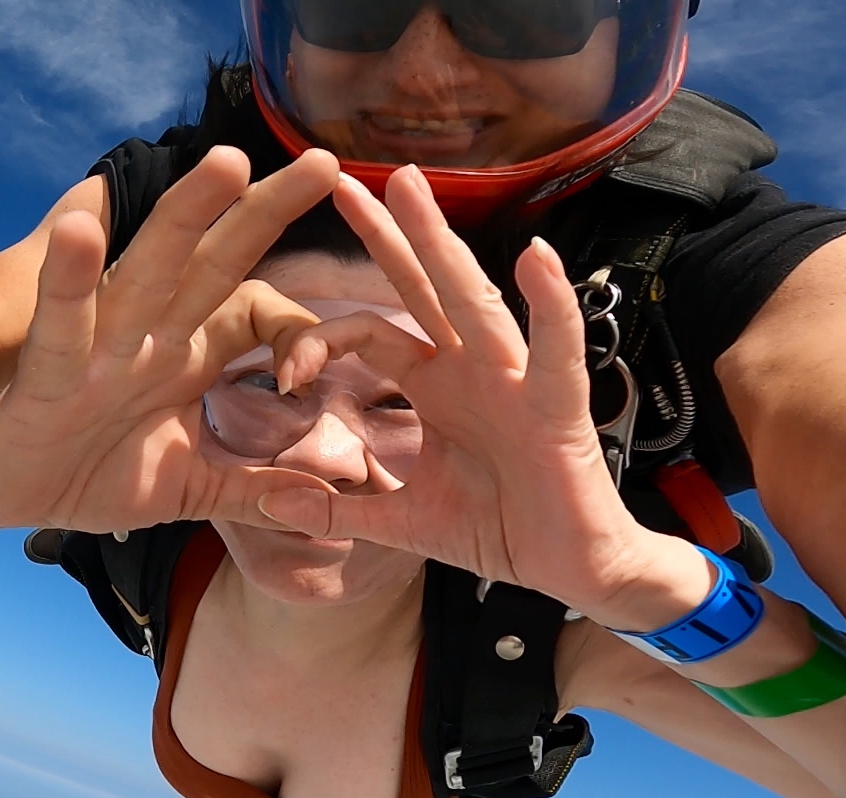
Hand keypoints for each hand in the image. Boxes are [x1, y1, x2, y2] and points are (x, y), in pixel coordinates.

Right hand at [0, 147, 346, 532]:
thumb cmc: (90, 474)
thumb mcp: (188, 489)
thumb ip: (252, 489)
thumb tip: (324, 502)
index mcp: (184, 356)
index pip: (256, 315)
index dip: (300, 329)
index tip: (318, 370)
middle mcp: (148, 338)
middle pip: (214, 265)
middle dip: (264, 214)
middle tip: (323, 162)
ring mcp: (99, 351)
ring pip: (148, 271)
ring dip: (186, 216)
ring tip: (226, 162)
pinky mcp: (48, 376)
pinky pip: (61, 326)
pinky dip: (68, 282)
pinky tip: (78, 230)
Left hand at [257, 167, 702, 620]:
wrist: (573, 570)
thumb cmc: (500, 529)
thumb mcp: (402, 521)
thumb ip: (341, 508)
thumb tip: (272, 503)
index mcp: (436, 384)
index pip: (371, 334)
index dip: (323, 341)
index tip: (283, 372)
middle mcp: (473, 367)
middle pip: (420, 288)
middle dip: (386, 234)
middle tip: (344, 179)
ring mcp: (517, 380)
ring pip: (473, 300)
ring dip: (442, 244)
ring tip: (412, 187)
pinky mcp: (557, 408)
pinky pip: (557, 351)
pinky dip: (551, 305)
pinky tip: (537, 258)